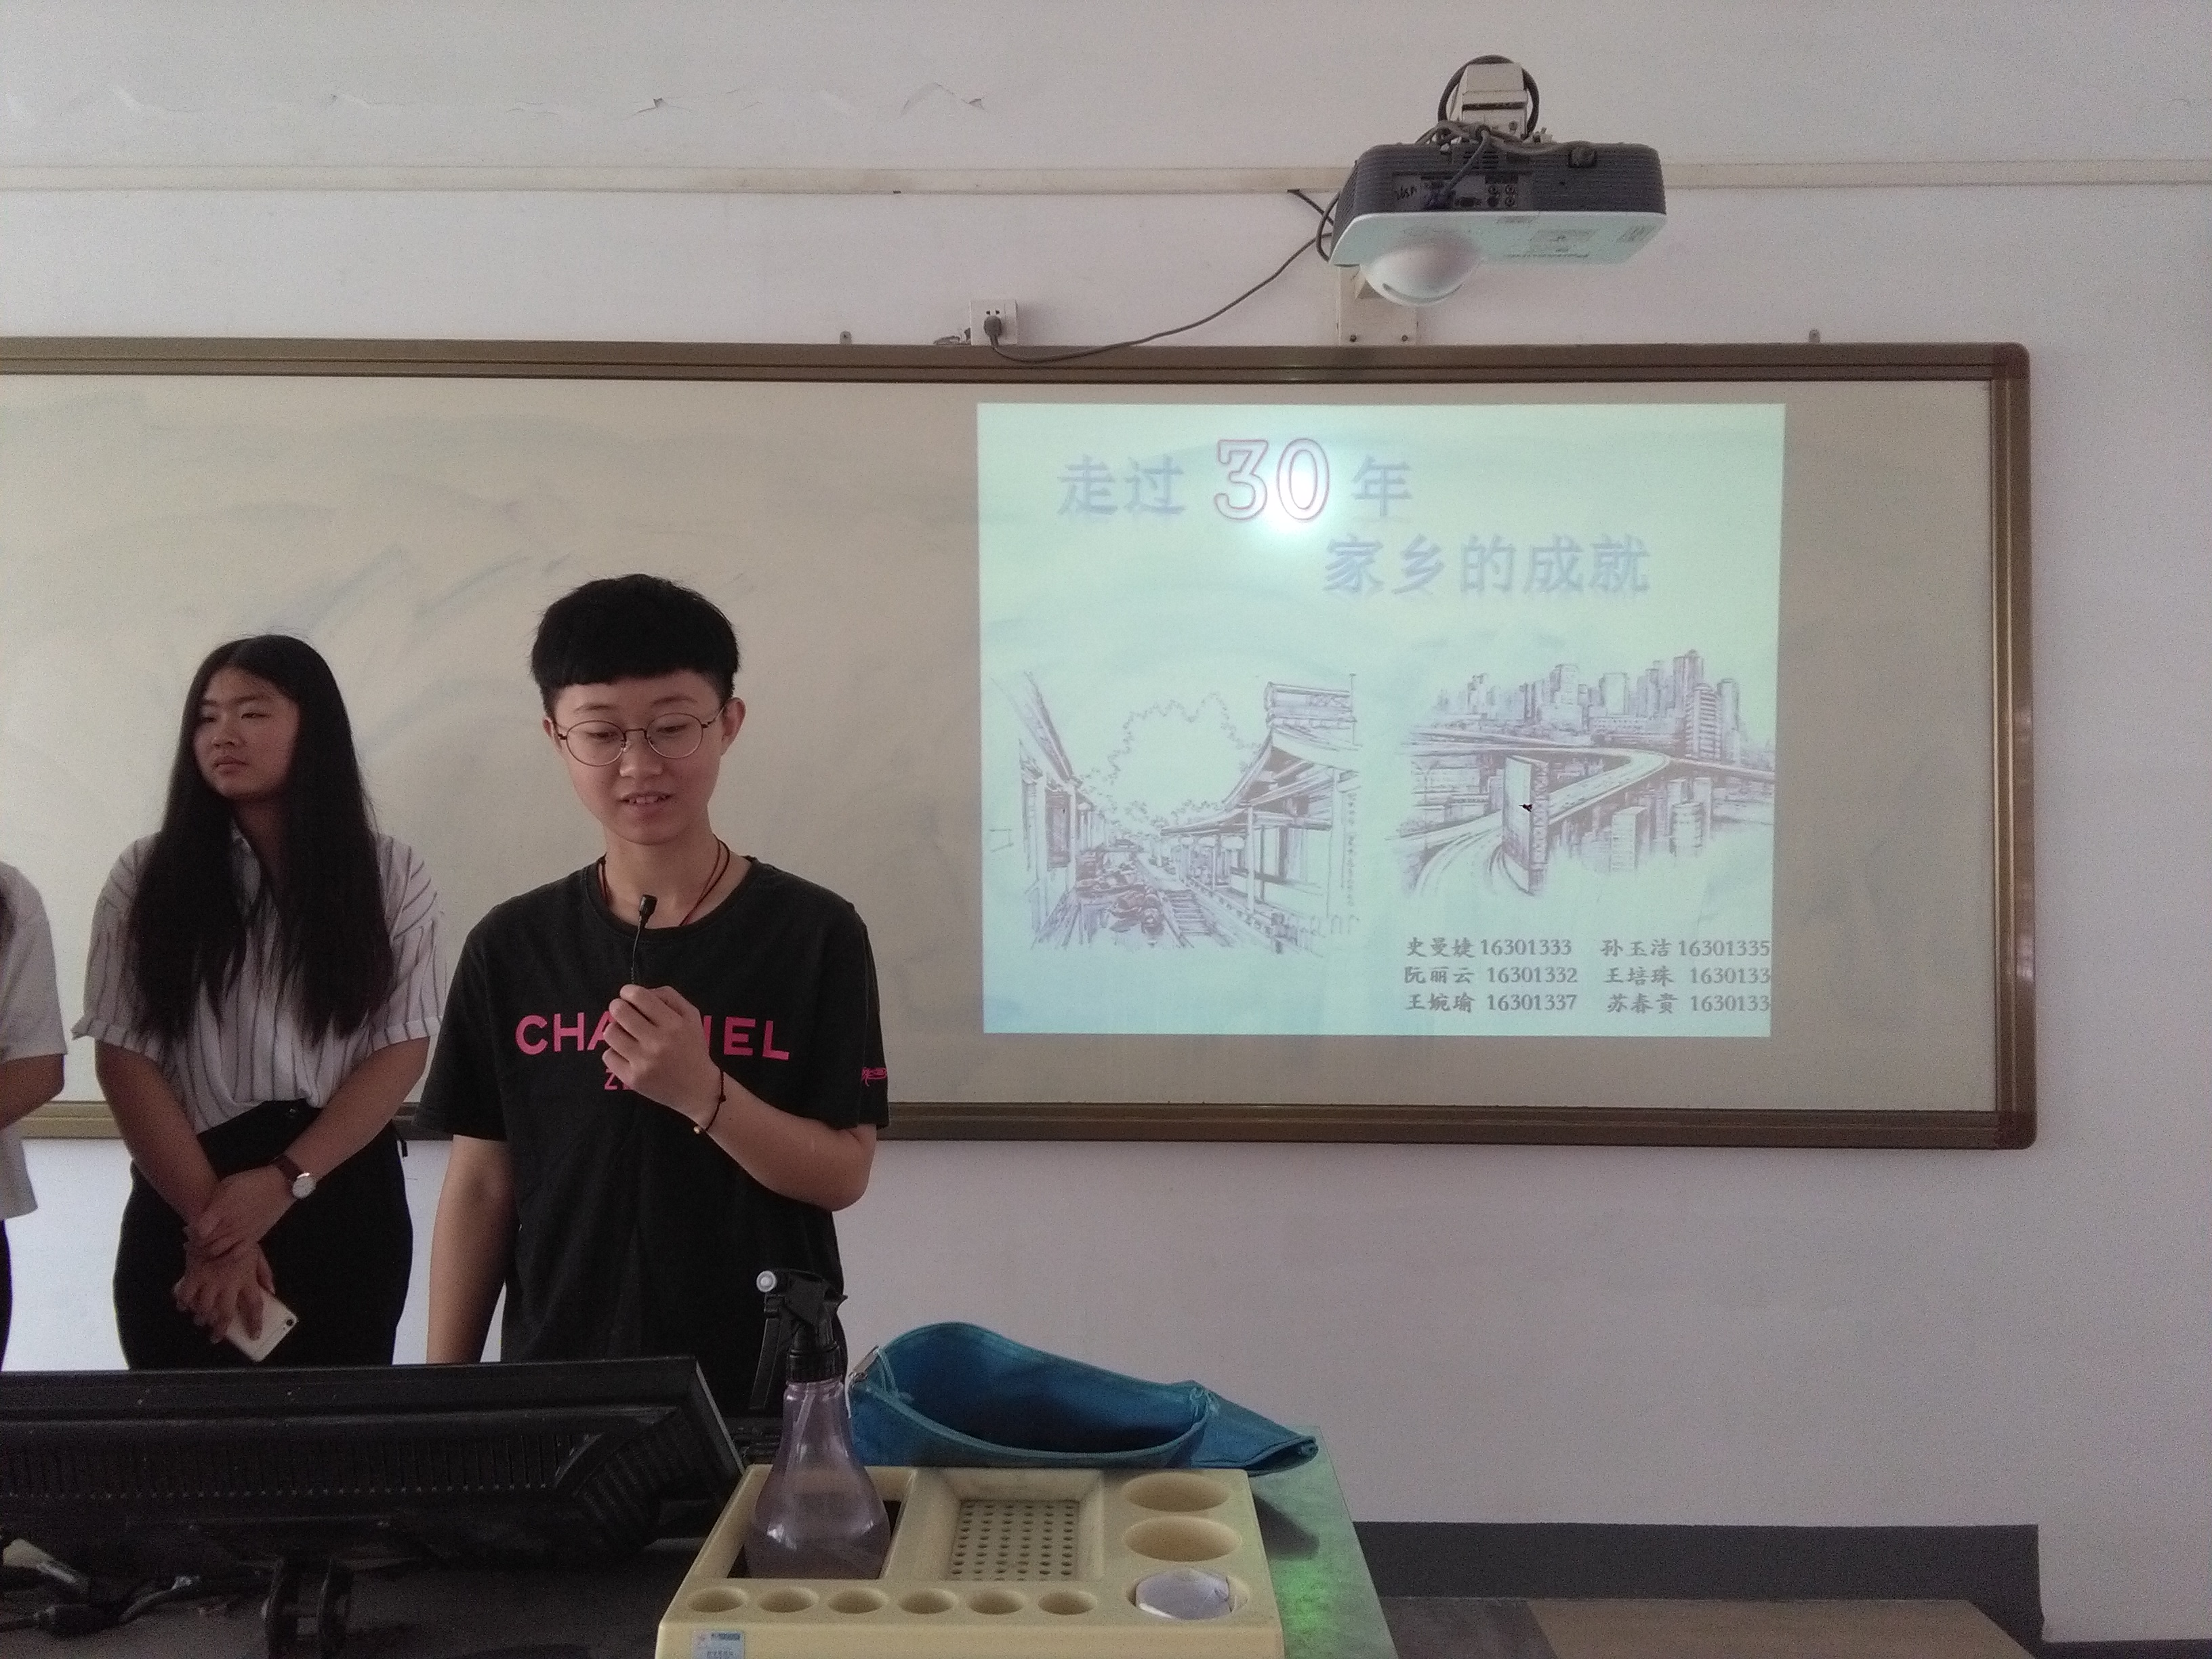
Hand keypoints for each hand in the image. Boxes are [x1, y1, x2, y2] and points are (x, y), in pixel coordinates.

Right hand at [174, 1244, 274, 1342]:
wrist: (218, 1224)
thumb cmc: (239, 1238)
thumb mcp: (257, 1253)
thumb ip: (264, 1273)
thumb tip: (271, 1290)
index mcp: (246, 1279)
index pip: (254, 1306)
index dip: (254, 1323)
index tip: (254, 1335)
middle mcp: (227, 1284)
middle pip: (224, 1314)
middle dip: (219, 1330)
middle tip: (216, 1337)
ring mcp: (209, 1281)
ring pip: (203, 1309)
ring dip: (201, 1318)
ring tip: (201, 1321)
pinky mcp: (193, 1275)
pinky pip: (186, 1296)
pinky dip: (184, 1304)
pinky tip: (184, 1307)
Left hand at [189, 1166, 293, 1259]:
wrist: (279, 1185)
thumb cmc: (250, 1182)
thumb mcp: (226, 1185)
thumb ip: (211, 1204)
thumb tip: (197, 1220)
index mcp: (220, 1211)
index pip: (196, 1231)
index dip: (190, 1232)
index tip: (188, 1229)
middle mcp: (229, 1226)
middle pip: (203, 1243)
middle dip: (195, 1243)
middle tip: (194, 1240)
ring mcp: (241, 1234)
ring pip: (216, 1251)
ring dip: (207, 1251)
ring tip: (206, 1246)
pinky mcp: (253, 1239)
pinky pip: (235, 1255)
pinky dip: (226, 1257)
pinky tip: (223, 1252)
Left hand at [600, 984, 722, 1127]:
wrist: (698, 1089)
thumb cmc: (693, 1048)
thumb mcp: (692, 1016)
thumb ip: (668, 996)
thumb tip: (639, 992)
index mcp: (674, 1024)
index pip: (639, 996)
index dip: (628, 991)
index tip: (628, 996)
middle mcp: (657, 1042)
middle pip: (619, 1011)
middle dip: (617, 1007)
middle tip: (622, 1013)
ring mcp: (643, 1062)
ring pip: (610, 1033)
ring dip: (615, 1030)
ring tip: (625, 1034)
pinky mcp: (632, 1079)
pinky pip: (608, 1056)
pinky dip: (615, 1052)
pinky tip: (627, 1054)